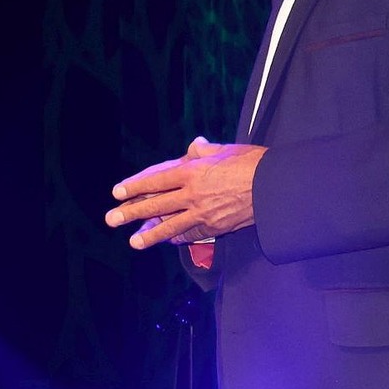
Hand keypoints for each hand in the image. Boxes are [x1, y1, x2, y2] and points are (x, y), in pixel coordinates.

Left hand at [105, 135, 264, 250]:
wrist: (276, 187)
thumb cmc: (252, 163)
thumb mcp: (226, 150)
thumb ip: (204, 151)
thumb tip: (194, 146)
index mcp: (192, 171)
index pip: (156, 180)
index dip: (134, 187)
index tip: (117, 192)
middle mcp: (193, 194)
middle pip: (156, 204)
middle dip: (131, 213)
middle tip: (111, 219)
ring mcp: (203, 213)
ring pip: (170, 226)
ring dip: (150, 234)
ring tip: (133, 242)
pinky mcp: (216, 227)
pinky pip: (192, 234)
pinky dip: (178, 237)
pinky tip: (167, 241)